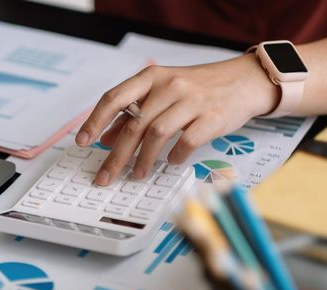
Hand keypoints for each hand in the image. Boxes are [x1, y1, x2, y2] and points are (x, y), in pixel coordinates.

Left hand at [75, 54, 279, 185]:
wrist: (244, 81)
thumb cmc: (197, 89)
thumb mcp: (162, 93)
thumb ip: (133, 113)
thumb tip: (105, 138)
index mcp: (151, 77)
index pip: (114, 98)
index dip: (95, 121)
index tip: (83, 142)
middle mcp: (169, 85)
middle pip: (133, 124)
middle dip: (116, 155)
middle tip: (105, 176)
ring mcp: (191, 100)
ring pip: (157, 134)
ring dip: (143, 159)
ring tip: (136, 174)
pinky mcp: (212, 117)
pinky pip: (186, 141)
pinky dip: (175, 156)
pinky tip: (171, 161)